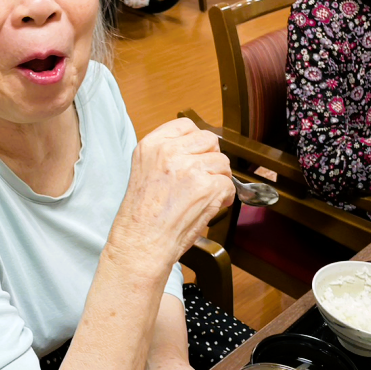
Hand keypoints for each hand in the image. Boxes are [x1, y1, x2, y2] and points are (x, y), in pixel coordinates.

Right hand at [111, 118, 233, 268]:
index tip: (196, 156)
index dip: (196, 143)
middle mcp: (170, 152)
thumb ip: (167, 155)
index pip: (186, 126)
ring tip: (204, 195)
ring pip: (223, 162)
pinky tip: (210, 206)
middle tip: (203, 177)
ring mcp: (189, 168)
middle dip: (211, 158)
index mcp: (152, 145)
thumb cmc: (142, 216)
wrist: (142, 243)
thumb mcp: (144, 171)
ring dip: (219, 179)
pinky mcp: (206, 186)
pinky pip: (229, 184)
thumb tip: (198, 151)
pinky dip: (225, 197)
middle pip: (209, 140)